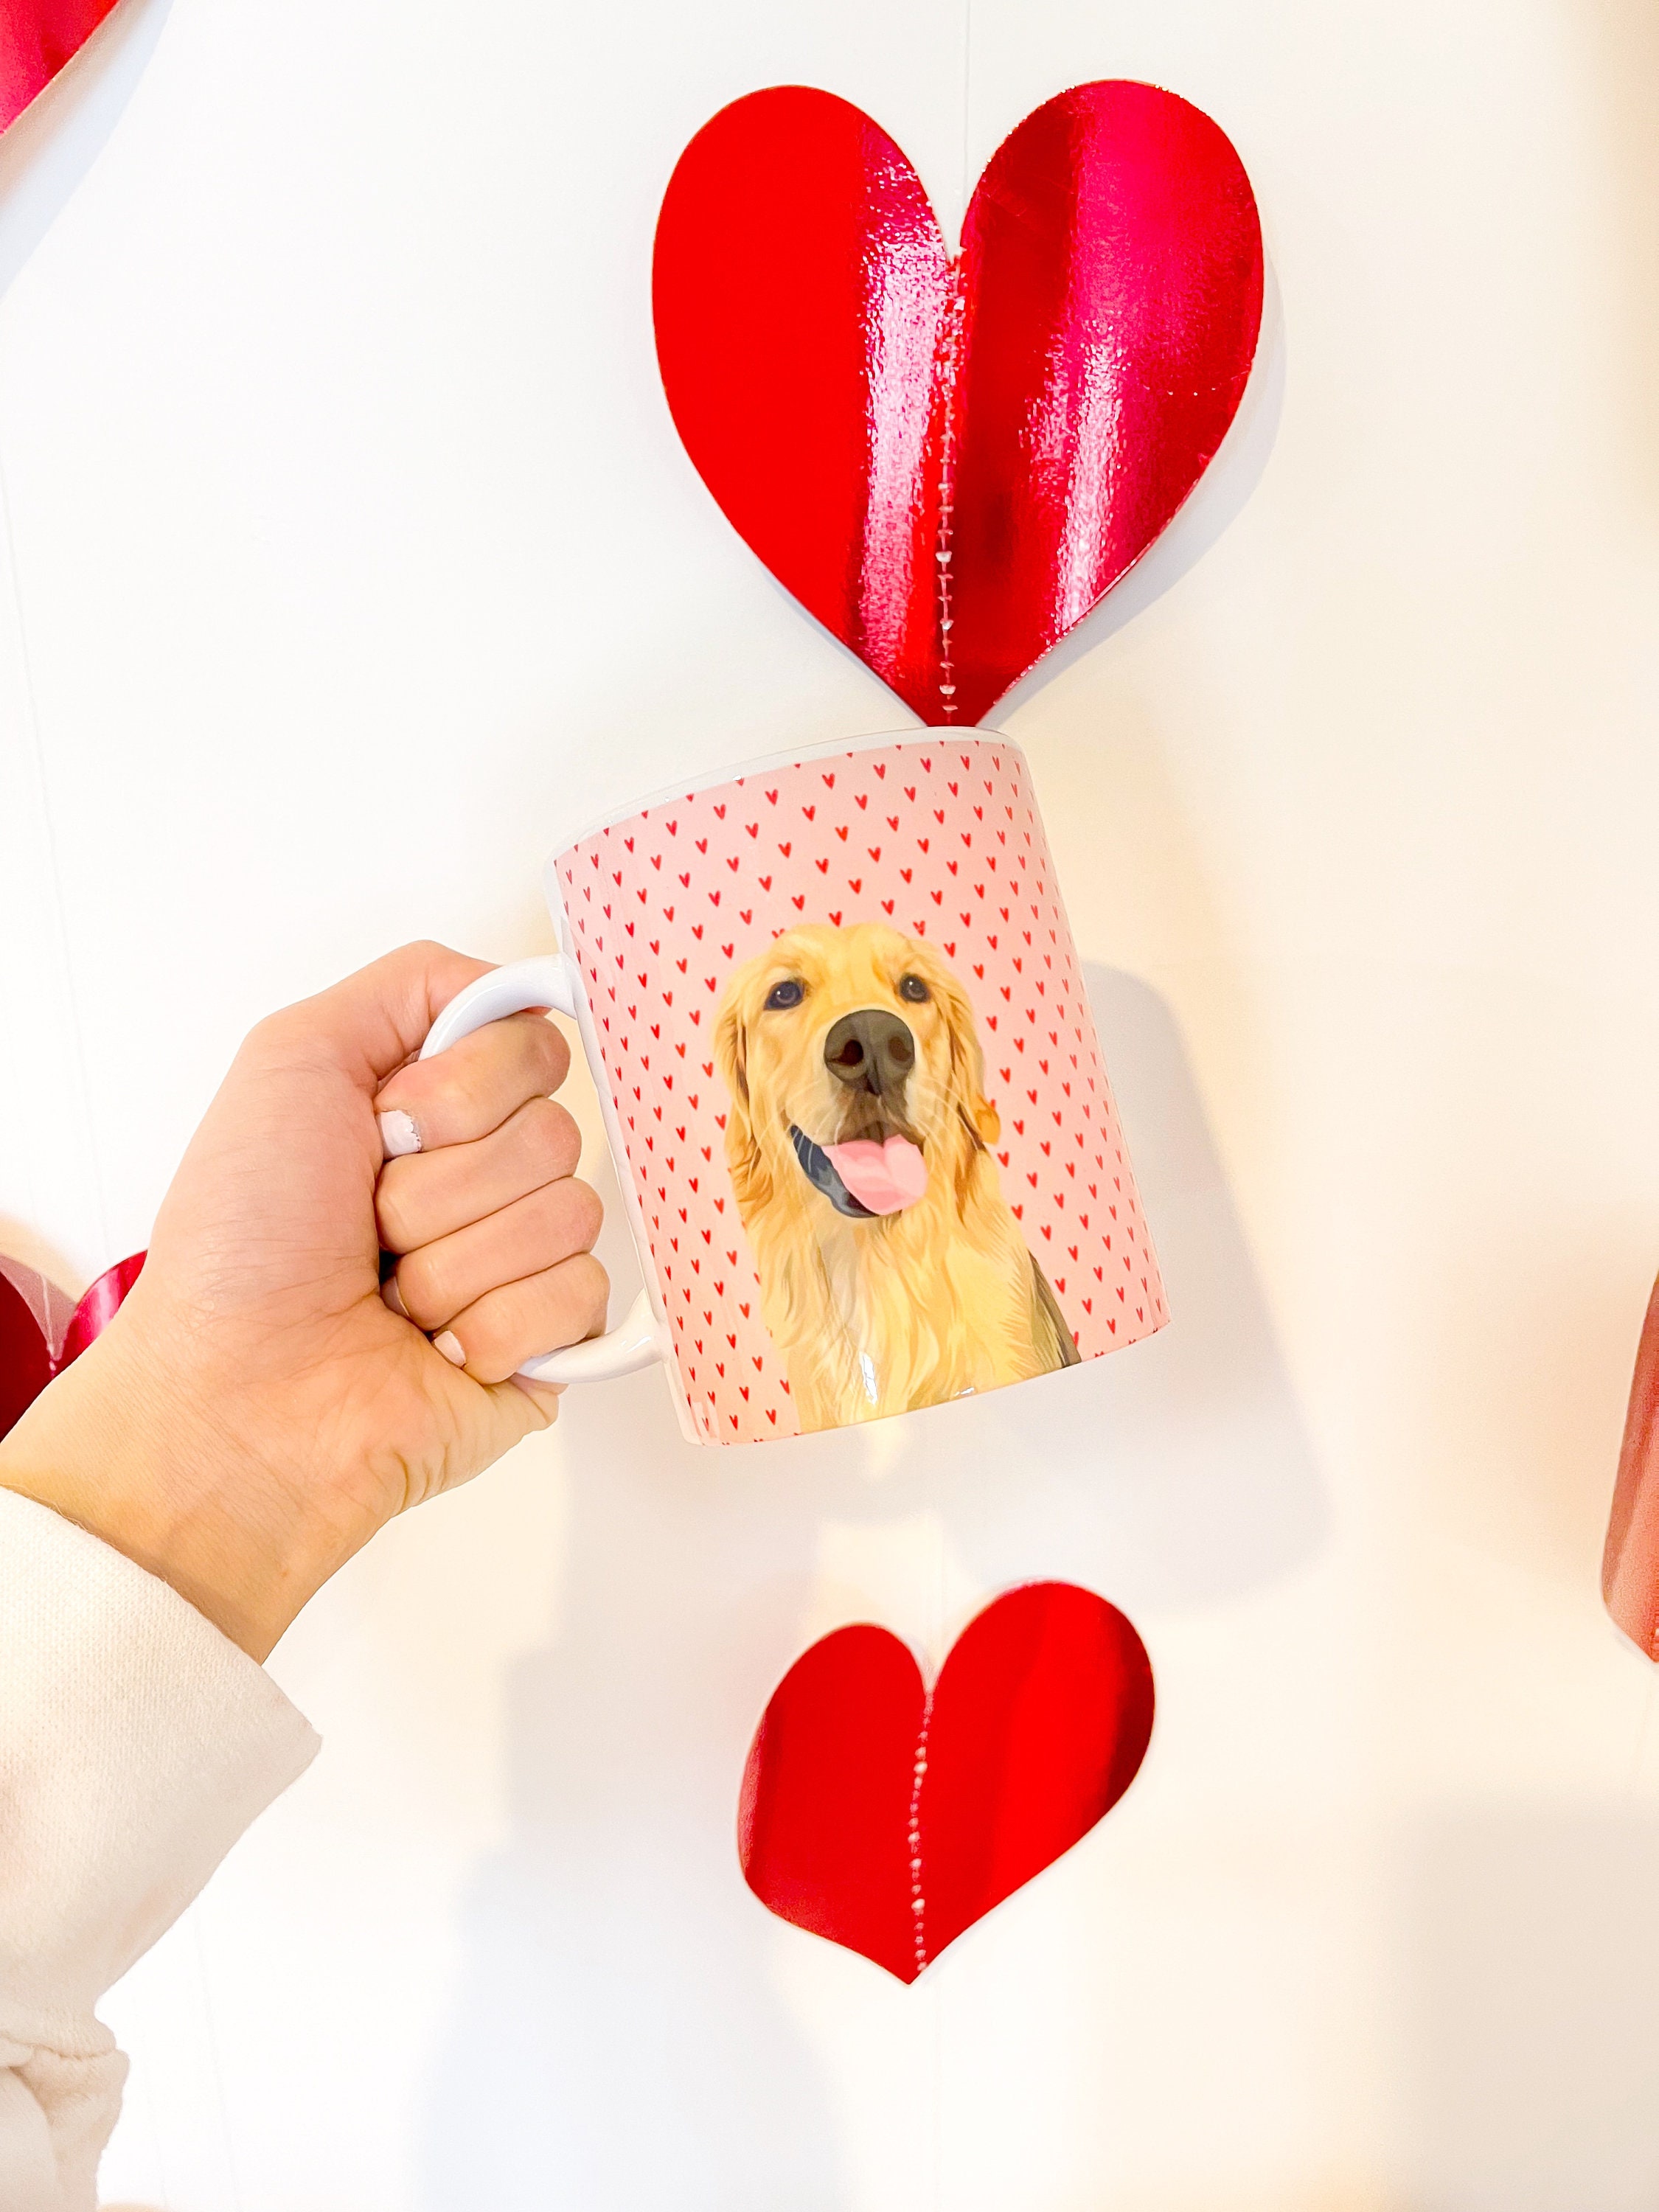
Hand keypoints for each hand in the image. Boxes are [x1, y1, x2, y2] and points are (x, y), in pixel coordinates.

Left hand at [0, 943, 606, 1658]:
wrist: (237, 1396)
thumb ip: (413, 984)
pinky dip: (491, 1325)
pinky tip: (436, 1351)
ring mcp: (526, 1263)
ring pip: (570, 1213)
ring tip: (392, 1299)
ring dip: (455, 1261)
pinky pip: (580, 1296)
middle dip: (444, 1184)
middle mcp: (489, 1179)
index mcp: (438, 1109)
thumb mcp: (292, 1058)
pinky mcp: (552, 1345)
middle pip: (558, 1130)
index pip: (535, 1049)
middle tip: (373, 1229)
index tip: (387, 1127)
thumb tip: (524, 987)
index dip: (463, 1088)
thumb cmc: (242, 1243)